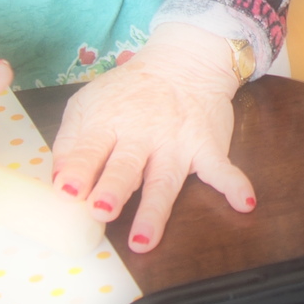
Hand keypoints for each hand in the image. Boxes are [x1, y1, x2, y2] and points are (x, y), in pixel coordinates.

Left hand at [51, 23, 255, 252]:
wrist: (183, 62)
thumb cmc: (129, 92)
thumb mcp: (89, 103)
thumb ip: (71, 141)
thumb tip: (59, 182)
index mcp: (108, 122)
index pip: (90, 149)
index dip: (78, 170)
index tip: (68, 191)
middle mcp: (141, 134)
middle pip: (125, 166)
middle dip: (113, 188)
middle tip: (102, 210)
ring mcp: (176, 142)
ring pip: (164, 180)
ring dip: (154, 209)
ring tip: (143, 240)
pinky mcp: (206, 146)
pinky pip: (221, 168)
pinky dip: (235, 184)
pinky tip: (244, 202)